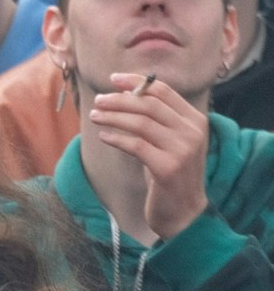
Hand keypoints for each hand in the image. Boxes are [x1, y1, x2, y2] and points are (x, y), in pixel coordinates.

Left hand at [90, 73, 212, 241]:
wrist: (183, 211)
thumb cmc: (169, 169)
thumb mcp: (169, 139)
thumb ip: (155, 116)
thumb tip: (124, 90)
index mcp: (195, 120)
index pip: (164, 91)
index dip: (136, 82)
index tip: (113, 79)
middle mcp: (192, 133)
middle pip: (149, 104)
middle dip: (119, 99)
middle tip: (98, 100)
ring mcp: (182, 151)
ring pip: (140, 122)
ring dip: (113, 116)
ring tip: (94, 115)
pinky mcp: (168, 168)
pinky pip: (135, 145)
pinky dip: (116, 138)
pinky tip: (103, 136)